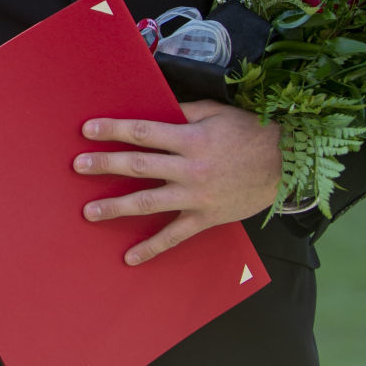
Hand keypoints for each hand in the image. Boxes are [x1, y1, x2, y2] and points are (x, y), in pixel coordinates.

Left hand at [74, 99, 281, 265]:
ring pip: (150, 203)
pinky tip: (130, 257)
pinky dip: (152, 248)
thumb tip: (152, 108)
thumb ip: (182, 112)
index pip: (143, 132)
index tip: (88, 130)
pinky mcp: (206, 218)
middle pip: (139, 166)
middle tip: (78, 166)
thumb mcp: (216, 113)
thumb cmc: (250, 133)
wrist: (287, 165)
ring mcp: (197, 196)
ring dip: (117, 207)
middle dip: (105, 166)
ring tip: (89, 211)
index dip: (114, 130)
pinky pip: (175, 236)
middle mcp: (191, 168)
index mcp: (191, 138)